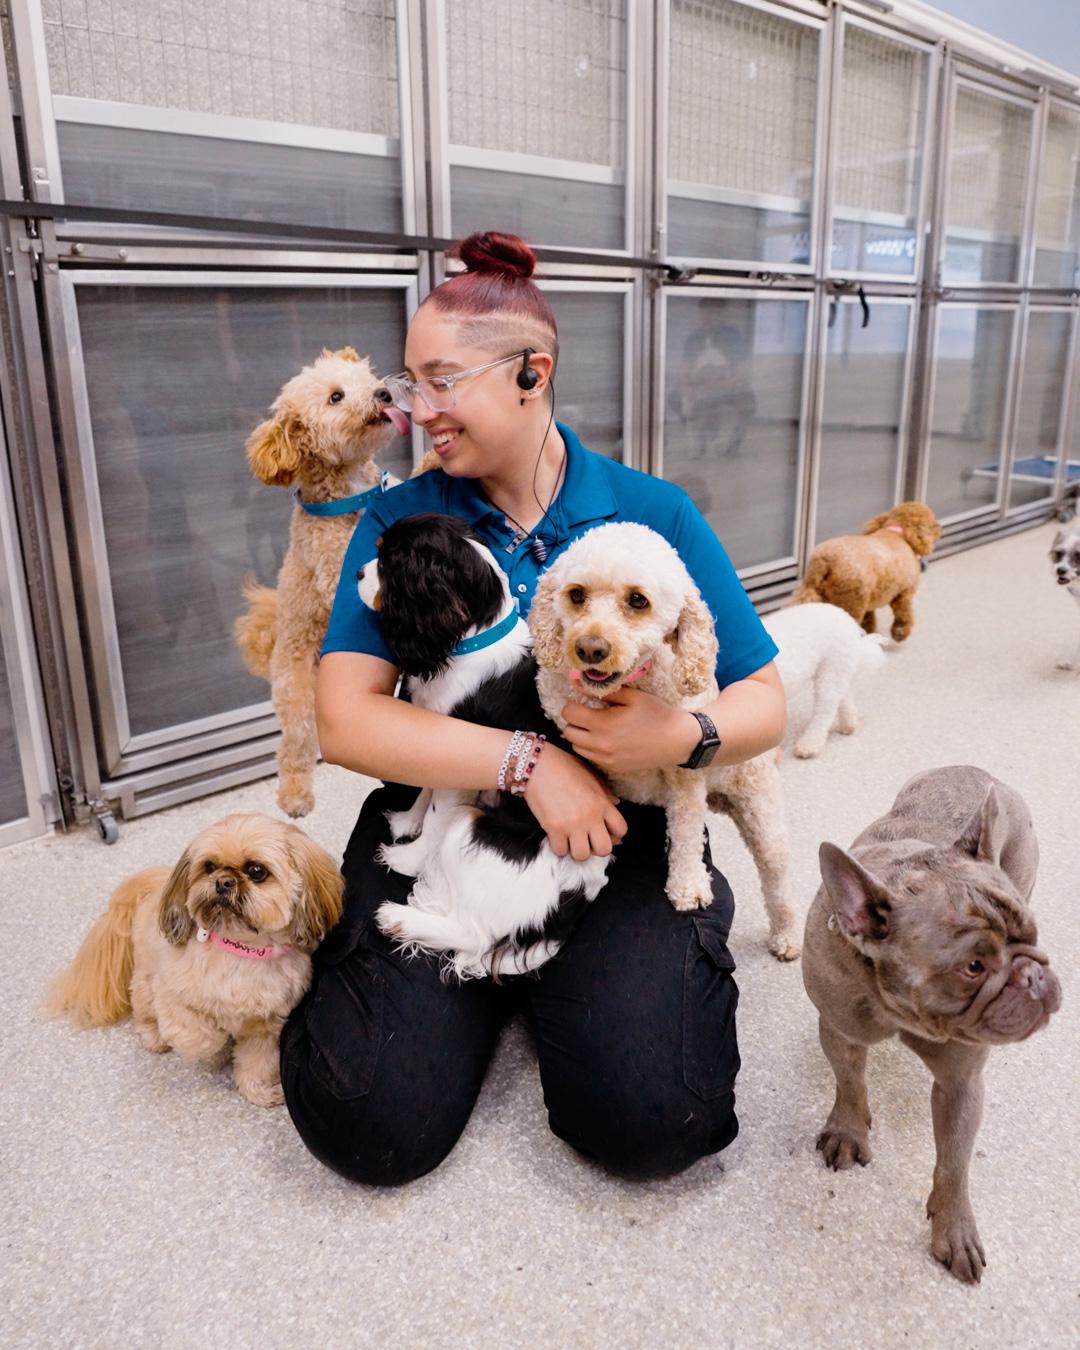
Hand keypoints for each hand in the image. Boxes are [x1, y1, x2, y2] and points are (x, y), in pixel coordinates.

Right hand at [523, 744, 626, 860]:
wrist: (536, 764)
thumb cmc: (563, 766)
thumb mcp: (590, 775)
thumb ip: (605, 792)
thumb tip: (616, 804)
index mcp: (602, 802)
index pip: (621, 829)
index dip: (615, 836)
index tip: (605, 833)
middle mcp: (591, 816)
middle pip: (604, 849)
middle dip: (596, 848)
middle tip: (588, 841)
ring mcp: (572, 824)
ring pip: (582, 855)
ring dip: (576, 850)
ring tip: (571, 841)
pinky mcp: (554, 828)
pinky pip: (560, 851)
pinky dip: (558, 847)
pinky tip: (557, 837)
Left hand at [561, 687, 701, 774]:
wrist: (676, 741)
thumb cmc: (656, 714)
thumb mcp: (632, 696)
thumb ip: (603, 692)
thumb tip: (579, 683)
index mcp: (604, 724)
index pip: (568, 714)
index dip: (573, 704)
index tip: (583, 701)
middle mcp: (600, 745)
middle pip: (568, 732)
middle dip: (574, 721)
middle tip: (588, 713)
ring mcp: (606, 759)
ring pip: (576, 747)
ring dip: (581, 735)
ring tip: (597, 727)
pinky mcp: (612, 767)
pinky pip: (590, 757)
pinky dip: (592, 747)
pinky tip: (606, 739)